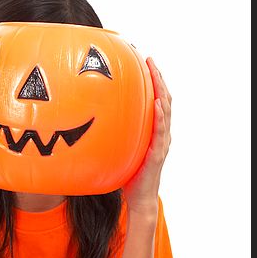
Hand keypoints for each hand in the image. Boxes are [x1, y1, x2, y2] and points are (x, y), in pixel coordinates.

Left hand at [122, 57, 171, 215]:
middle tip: (149, 59)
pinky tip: (157, 103)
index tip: (145, 62)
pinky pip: (161, 131)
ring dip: (162, 90)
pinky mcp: (159, 153)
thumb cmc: (129, 175)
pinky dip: (161, 116)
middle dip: (158, 77)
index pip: (157, 99)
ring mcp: (162, 142)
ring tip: (155, 72)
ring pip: (167, 110)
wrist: (139, 198)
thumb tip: (89, 119)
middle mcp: (162, 133)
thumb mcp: (121, 148)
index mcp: (154, 130)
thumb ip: (114, 133)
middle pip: (165, 98)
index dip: (154, 80)